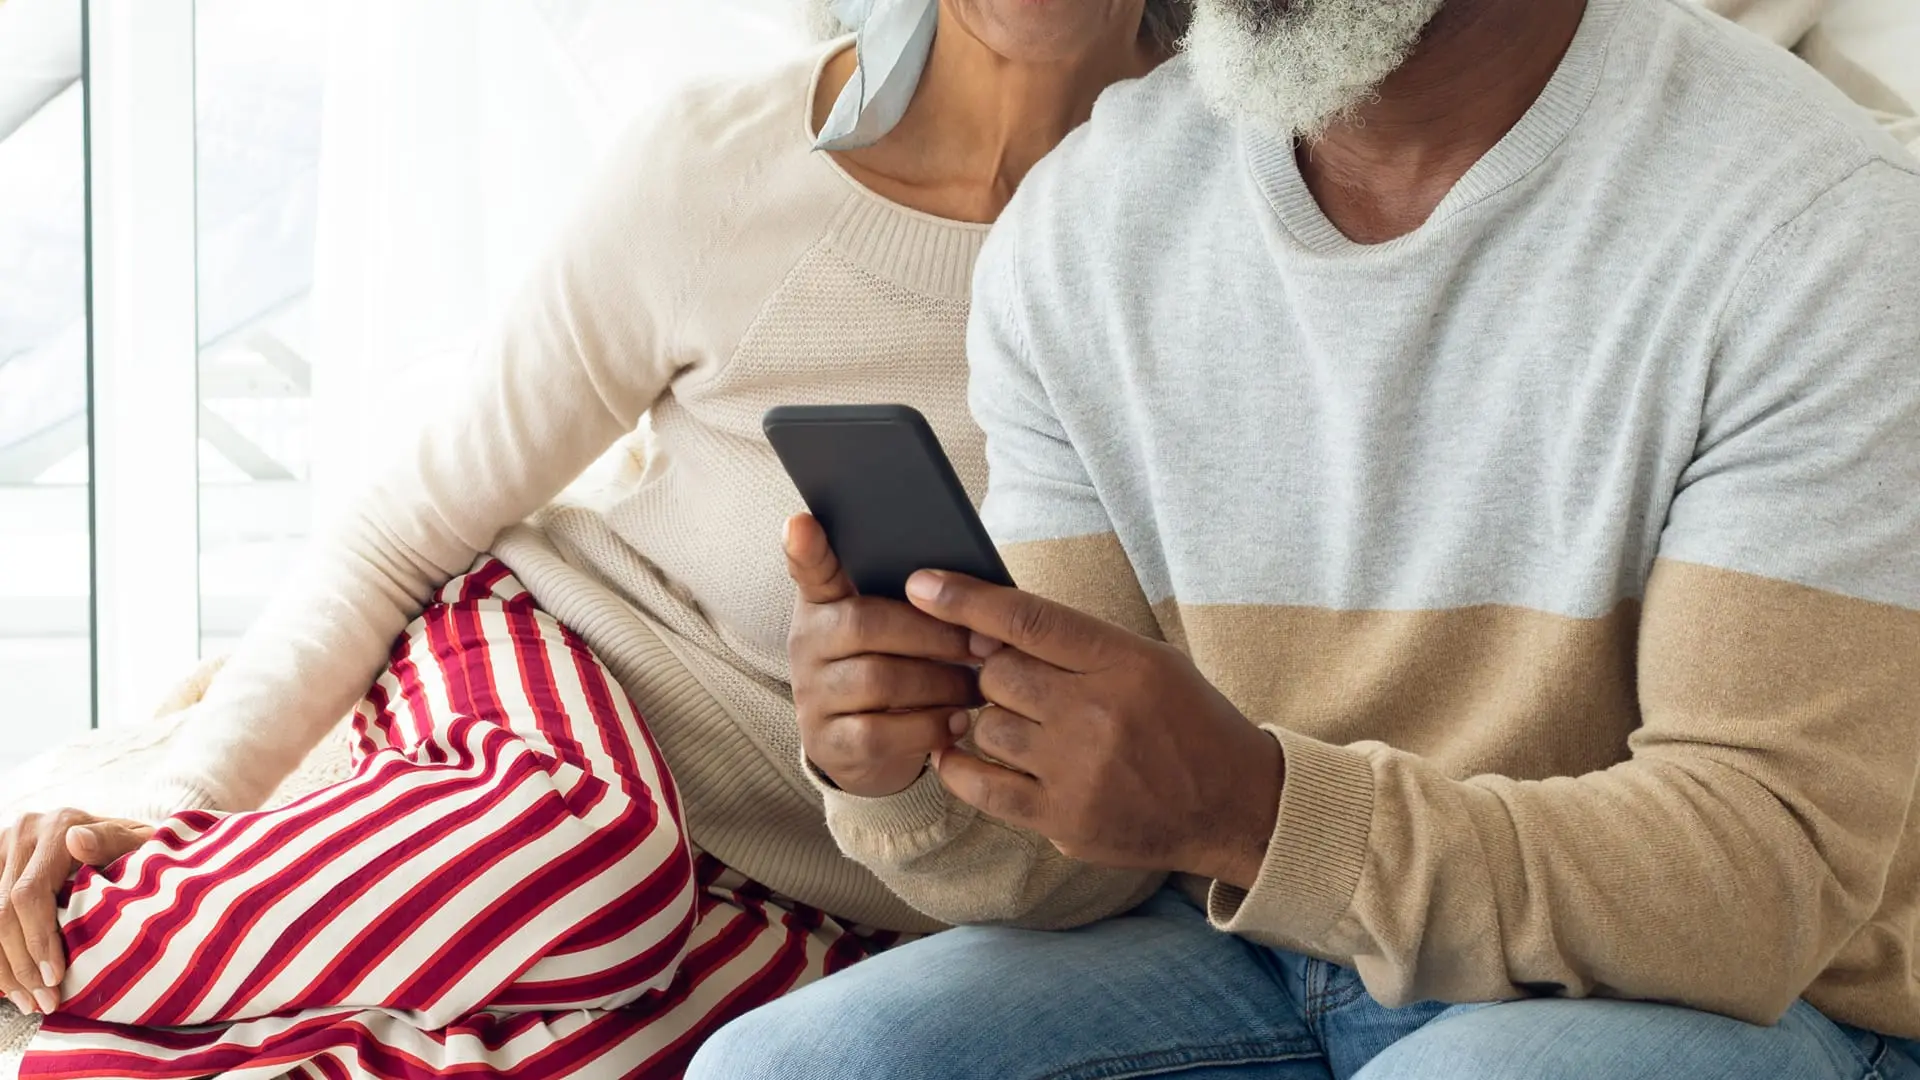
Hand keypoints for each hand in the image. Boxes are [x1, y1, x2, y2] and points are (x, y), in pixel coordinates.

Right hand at [0, 809, 151, 1013]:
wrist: (122, 837)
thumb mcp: (139, 843)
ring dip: (3, 967)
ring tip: (26, 1001)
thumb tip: (77, 840)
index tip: (55, 978)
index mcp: (59, 825)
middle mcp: (23, 832)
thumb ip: (113, 841)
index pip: (31, 893)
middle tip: (43, 1001)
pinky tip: (9, 984)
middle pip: (2, 911)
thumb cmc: (139, 849)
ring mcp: (4, 848)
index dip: (38, 940)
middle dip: (21, 963)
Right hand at [784, 515, 982, 796]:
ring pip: (878, 680)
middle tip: (985, 644)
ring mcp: (813, 695)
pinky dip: (927, 727)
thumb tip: (962, 582)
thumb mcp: (896, 631)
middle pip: (865, 624)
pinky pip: (878, 733)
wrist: (867, 749)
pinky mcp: (828, 743)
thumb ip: (915, 599)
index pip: (809, 569)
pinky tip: (956, 723)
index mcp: (824, 605)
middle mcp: (808, 644)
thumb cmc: (895, 670)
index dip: (804, 548)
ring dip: (941, 683)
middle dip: (936, 634)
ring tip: (976, 686)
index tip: (800, 523)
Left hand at [904, 570, 1284, 887]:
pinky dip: (960, 766)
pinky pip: (981, 784)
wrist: (1234, 805)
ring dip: (995, 722)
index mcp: (1124, 662)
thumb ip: (1077, 644)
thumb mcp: (1150, 661)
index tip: (922, 584)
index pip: (1028, 620)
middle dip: (996, 673)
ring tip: (1031, 728)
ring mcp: (1078, 769)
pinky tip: (957, 754)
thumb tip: (989, 628)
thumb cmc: (1187, 722)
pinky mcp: (1063, 818)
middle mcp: (1098, 713)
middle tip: (1021, 684)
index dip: (967, 600)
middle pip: (997, 673)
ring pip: (987, 726)